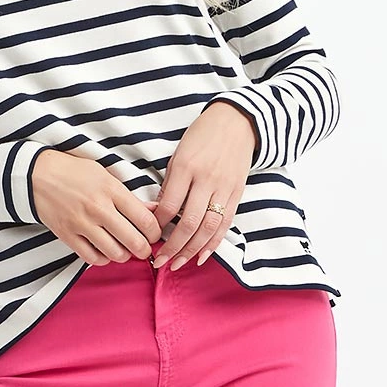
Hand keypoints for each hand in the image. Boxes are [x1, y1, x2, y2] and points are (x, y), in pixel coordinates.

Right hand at [30, 150, 164, 264]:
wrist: (37, 175)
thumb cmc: (74, 172)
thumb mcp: (105, 175)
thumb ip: (129, 196)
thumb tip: (153, 210)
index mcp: (111, 190)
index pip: (145, 220)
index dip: (156, 232)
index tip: (155, 234)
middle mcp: (98, 208)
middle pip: (134, 241)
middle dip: (145, 250)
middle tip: (145, 249)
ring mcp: (82, 224)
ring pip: (115, 253)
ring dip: (124, 256)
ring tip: (124, 249)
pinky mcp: (67, 235)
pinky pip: (92, 258)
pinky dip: (103, 259)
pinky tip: (105, 251)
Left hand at [145, 99, 256, 268]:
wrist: (237, 122)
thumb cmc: (202, 136)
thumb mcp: (179, 154)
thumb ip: (171, 183)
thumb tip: (160, 212)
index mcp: (187, 167)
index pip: (169, 205)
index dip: (157, 225)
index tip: (149, 236)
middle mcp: (206, 179)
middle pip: (189, 223)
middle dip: (172, 247)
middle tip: (159, 262)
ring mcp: (224, 188)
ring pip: (208, 228)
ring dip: (191, 250)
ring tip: (177, 264)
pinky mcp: (238, 193)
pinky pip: (225, 224)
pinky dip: (213, 243)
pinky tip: (201, 256)